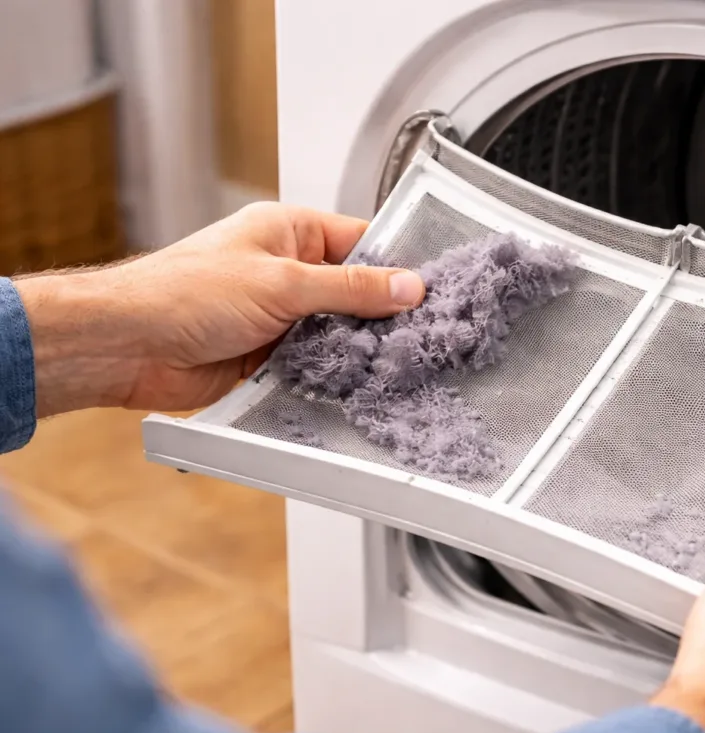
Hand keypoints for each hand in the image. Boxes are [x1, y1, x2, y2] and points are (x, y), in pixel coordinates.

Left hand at [15, 202, 425, 416]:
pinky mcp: (271, 357)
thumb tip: (406, 286)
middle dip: (381, 314)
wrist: (127, 346)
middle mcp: (287, 272)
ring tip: (394, 361)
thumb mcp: (282, 282)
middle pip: (355, 293)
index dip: (397, 265)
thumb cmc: (182, 292)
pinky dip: (333, 375)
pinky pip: (317, 365)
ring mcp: (280, 316)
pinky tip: (356, 383)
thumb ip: (350, 289)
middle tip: (420, 333)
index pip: (362, 242)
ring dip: (356, 348)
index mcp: (290, 232)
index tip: (431, 288)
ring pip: (339, 333)